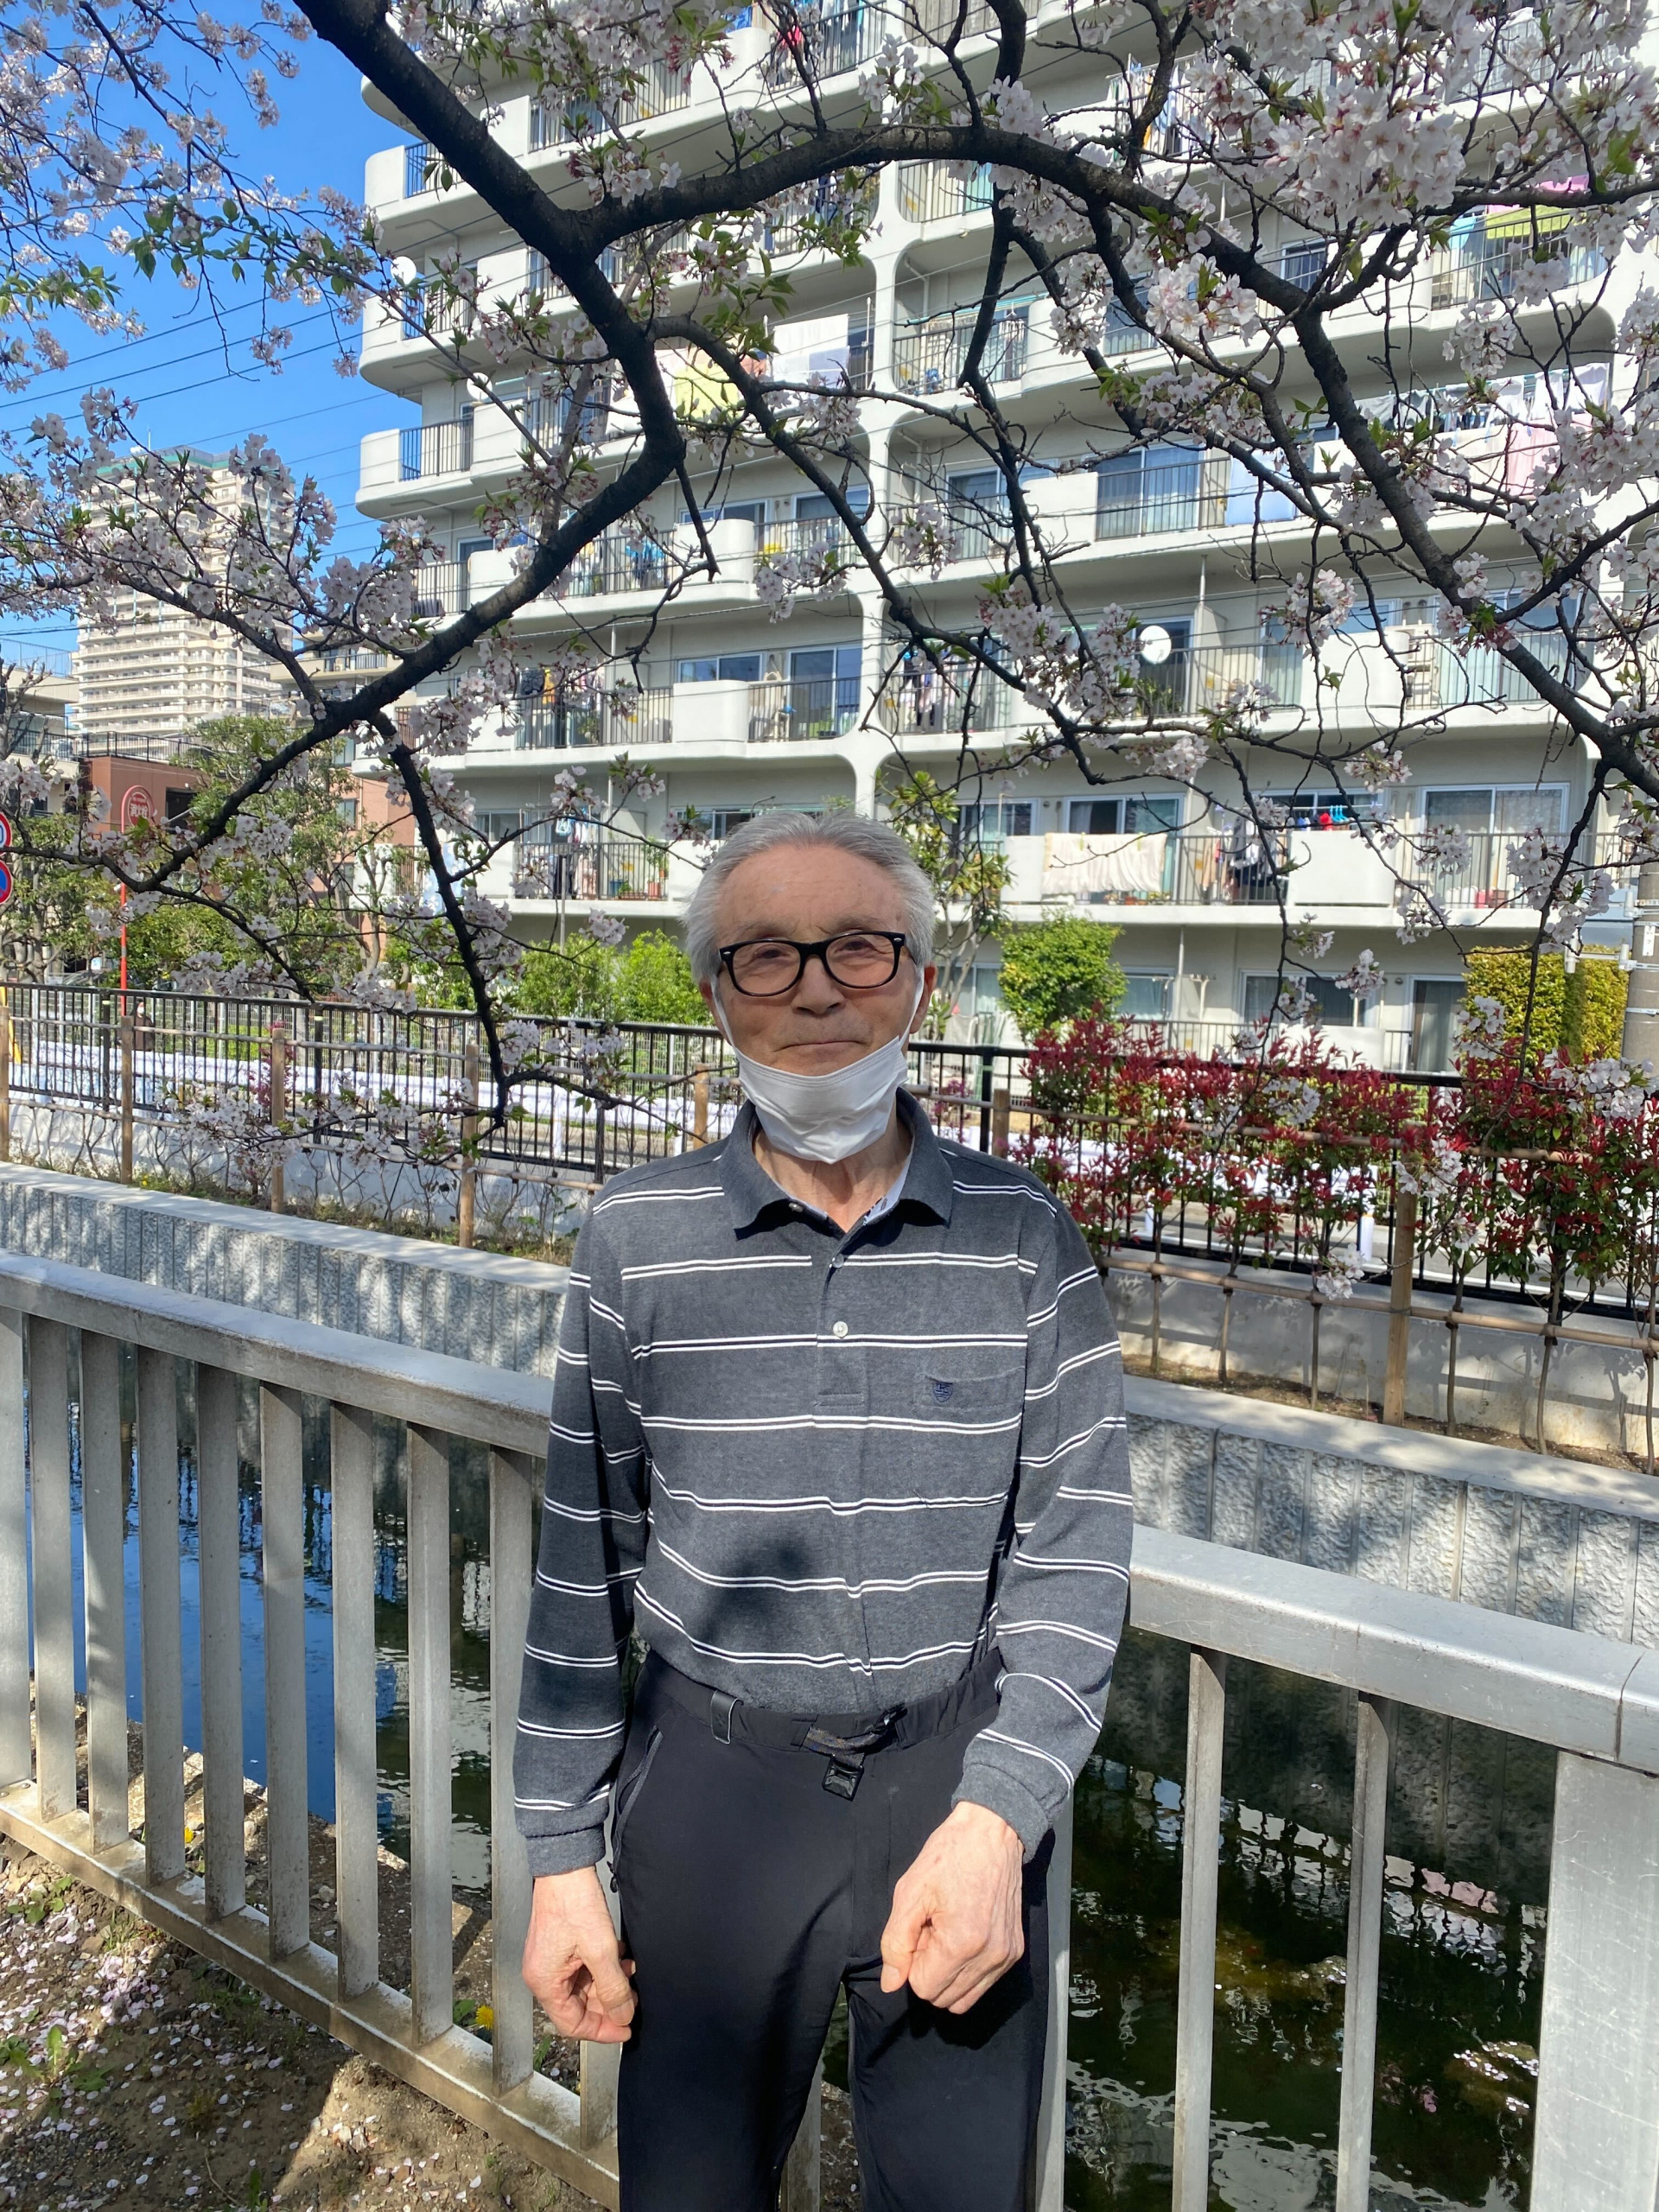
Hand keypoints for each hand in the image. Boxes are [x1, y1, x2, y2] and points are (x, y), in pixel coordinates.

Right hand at [521, 1867, 636, 2041]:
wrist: (565, 1865)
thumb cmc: (575, 1904)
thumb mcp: (601, 1950)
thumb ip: (613, 1988)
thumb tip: (623, 2016)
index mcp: (545, 1982)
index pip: (572, 2024)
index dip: (601, 2030)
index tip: (626, 2028)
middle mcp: (543, 1974)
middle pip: (578, 2005)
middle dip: (608, 2003)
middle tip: (633, 1997)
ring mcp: (550, 1959)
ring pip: (583, 1985)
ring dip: (608, 1982)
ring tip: (630, 1971)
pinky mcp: (560, 1946)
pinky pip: (582, 1967)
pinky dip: (602, 1966)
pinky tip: (620, 1956)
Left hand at [878, 1802, 1023, 2014]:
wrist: (991, 1832)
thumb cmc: (949, 1855)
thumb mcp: (910, 1892)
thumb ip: (895, 1943)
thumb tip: (891, 1983)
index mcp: (961, 1944)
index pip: (924, 1989)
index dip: (913, 1964)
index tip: (920, 1932)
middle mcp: (989, 1957)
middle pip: (944, 1998)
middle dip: (930, 1971)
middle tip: (932, 1931)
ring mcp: (1005, 1957)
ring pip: (965, 1999)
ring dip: (948, 1974)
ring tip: (947, 1934)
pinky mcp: (1015, 1952)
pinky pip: (983, 1984)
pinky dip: (968, 1970)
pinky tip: (965, 1935)